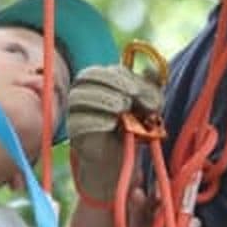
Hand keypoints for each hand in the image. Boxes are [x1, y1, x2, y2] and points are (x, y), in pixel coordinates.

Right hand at [67, 65, 163, 201]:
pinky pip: (79, 121)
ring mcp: (76, 109)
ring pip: (80, 96)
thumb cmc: (134, 125)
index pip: (110, 70)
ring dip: (105, 100)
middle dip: (116, 86)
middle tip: (133, 101)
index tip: (143, 95)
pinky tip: (112, 125)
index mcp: (102, 79)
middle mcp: (84, 89)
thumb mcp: (147, 104)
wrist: (120, 157)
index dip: (128, 79)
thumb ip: (151, 85)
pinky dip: (97, 121)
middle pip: (91, 76)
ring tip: (123, 111)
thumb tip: (152, 68)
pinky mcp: (74, 129)